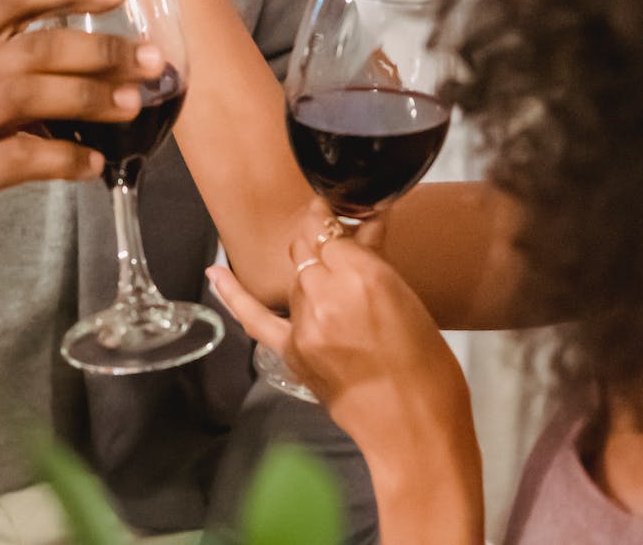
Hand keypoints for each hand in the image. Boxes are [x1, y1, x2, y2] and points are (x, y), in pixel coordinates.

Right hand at [0, 0, 159, 298]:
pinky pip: (26, 158)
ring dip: (94, 97)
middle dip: (103, 48)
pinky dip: (67, 159)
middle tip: (151, 57)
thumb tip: (89, 54)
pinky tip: (95, 164)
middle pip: (40, 46)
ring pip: (35, 95)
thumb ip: (5, 59)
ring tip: (135, 103)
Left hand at [208, 201, 473, 455]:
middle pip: (308, 251)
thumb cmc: (427, 363)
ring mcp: (305, 324)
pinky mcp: (291, 352)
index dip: (336, 225)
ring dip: (311, 280)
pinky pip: (254, 316)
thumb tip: (367, 218)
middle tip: (341, 257)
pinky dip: (232, 293)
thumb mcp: (408, 300)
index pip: (332, 232)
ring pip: (294, 280)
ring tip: (339, 299)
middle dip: (322, 249)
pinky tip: (215, 271)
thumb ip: (377, 258)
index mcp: (366, 275)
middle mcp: (328, 294)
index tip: (338, 214)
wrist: (415, 427)